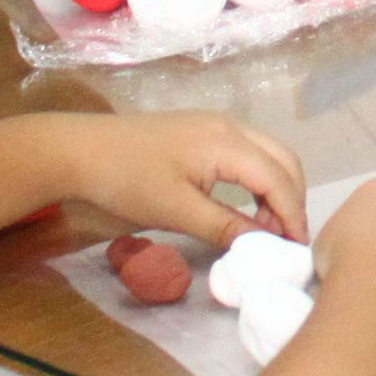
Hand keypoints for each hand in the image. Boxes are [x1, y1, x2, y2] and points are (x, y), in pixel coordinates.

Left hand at [58, 112, 308, 247]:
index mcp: (226, 143)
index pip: (278, 179)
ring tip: (266, 228)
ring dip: (276, 189)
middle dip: (292, 200)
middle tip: (285, 240)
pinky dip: (259, 179)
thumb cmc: (126, 180)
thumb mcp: (176, 211)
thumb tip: (265, 245)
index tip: (296, 250)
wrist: (80, 151)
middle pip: (283, 160)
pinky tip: (245, 205)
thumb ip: (224, 226)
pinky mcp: (203, 131)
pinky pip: (249, 152)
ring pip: (269, 154)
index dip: (293, 216)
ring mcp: (217, 125)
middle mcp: (230, 127)